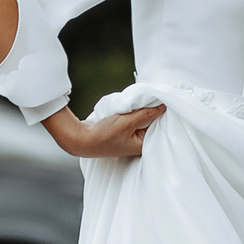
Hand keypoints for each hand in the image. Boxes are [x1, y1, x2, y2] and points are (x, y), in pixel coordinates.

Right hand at [43, 105, 166, 159]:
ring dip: (141, 111)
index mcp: (142, 146)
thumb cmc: (103, 136)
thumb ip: (146, 114)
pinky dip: (133, 113)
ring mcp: (129, 139)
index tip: (163, 100)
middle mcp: (137, 145)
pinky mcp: (122, 133)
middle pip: (151, 124)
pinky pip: (133, 121)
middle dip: (152, 111)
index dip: (161, 113)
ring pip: (142, 121)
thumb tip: (162, 107)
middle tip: (153, 97)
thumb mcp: (127, 122)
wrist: (81, 139)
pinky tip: (132, 107)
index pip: (159, 127)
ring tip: (142, 101)